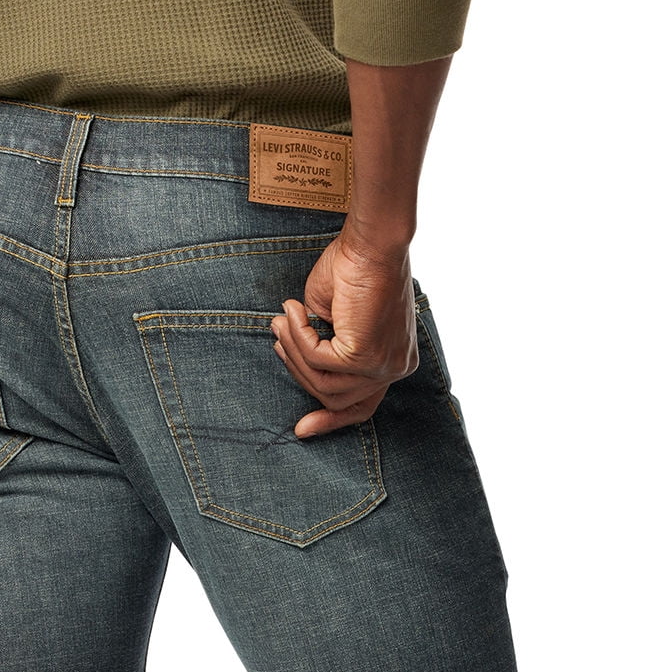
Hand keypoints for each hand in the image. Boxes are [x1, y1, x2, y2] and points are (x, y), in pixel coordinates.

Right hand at [270, 230, 418, 437]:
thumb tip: (293, 358)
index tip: (302, 428)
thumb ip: (323, 346)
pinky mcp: (365, 356)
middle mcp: (394, 368)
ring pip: (323, 383)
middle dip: (299, 371)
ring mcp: (383, 365)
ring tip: (282, 320)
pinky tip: (293, 311)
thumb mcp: (334, 317)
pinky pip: (317, 361)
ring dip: (295, 351)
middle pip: (336, 398)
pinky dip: (299, 337)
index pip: (362, 406)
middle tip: (277, 339)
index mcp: (393, 361)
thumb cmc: (355, 267)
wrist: (370, 242)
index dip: (331, 420)